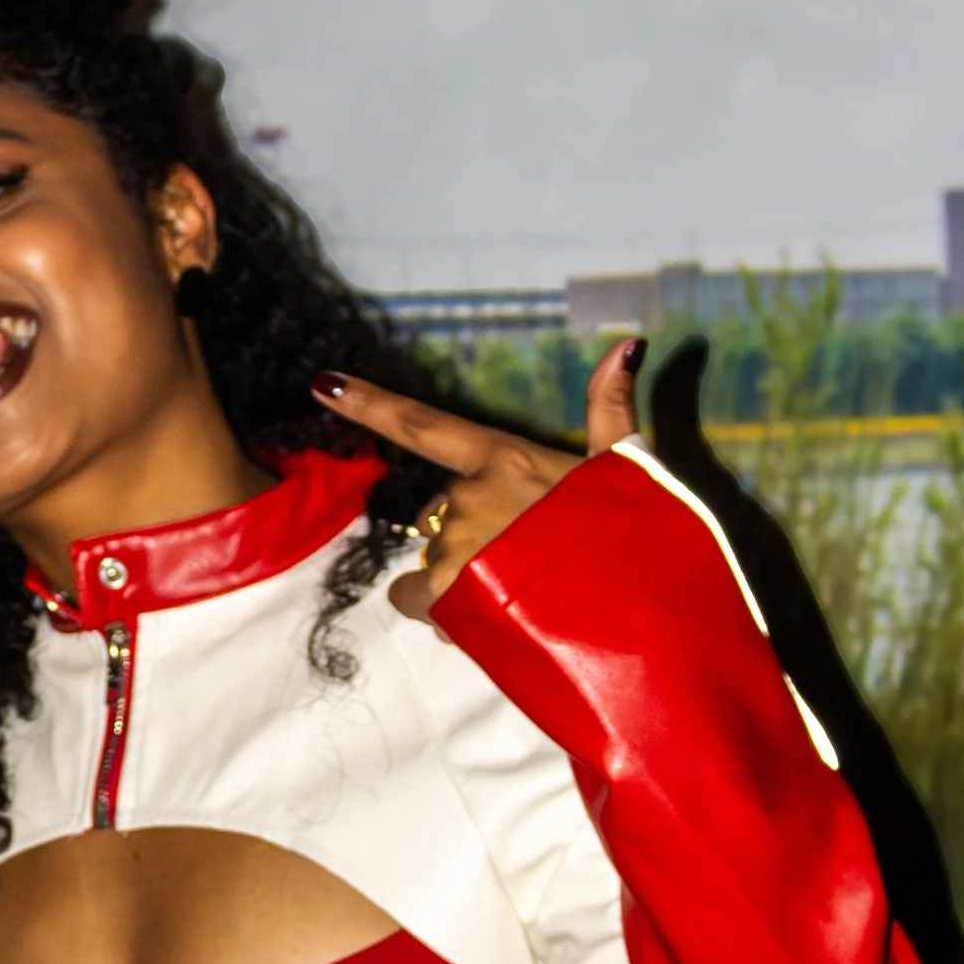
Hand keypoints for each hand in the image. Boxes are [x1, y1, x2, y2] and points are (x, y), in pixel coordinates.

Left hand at [313, 341, 645, 615]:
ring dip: (463, 581)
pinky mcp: (446, 598)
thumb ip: (610, 408)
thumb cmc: (635, 539)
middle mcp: (468, 499)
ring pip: (434, 563)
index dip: (370, 403)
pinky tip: (492, 620)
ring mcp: (453, 549)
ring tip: (523, 595)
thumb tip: (628, 343)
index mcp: (503, 459)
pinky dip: (442, 610)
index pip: (424, 424)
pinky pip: (417, 599)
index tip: (322, 383)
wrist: (641, 615)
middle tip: (525, 560)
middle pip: (437, 515)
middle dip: (467, 539)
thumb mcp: (625, 468)